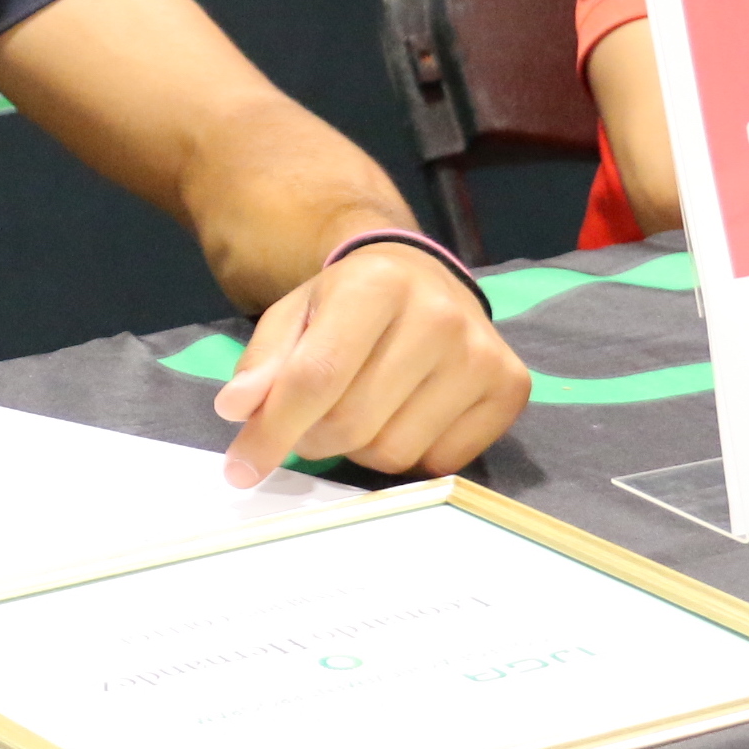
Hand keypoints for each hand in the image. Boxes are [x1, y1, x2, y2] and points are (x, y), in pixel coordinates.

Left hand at [208, 244, 528, 486]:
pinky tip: (406, 415)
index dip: (273, 431)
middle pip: (354, 423)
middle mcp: (440, 314)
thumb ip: (262, 364)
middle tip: (311, 421)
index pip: (317, 378)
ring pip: (394, 453)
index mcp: (376, 284)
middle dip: (315, 438)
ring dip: (361, 449)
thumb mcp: (293, 318)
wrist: (422, 280)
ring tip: (360, 410)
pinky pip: (440, 463)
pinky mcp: (510, 388)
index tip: (241, 468)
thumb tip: (237, 410)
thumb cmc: (347, 305)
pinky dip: (410, 454)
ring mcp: (482, 353)